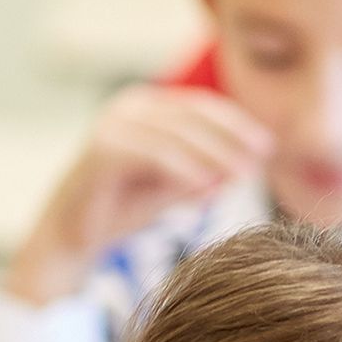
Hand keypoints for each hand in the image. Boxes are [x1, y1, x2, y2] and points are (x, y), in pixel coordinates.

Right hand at [3, 86, 273, 300]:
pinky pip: (152, 154)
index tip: (268, 146)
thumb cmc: (125, 208)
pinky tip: (208, 184)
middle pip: (191, 115)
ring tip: (243, 175)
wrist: (73, 235)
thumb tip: (247, 164)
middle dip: (231, 136)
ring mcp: (111, 124)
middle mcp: (126, 107)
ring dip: (213, 153)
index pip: (200, 106)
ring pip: (174, 133)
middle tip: (262, 158)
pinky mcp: (101, 149)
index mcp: (146, 107)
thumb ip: (206, 170)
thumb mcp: (176, 186)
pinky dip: (182, 168)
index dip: (236, 124)